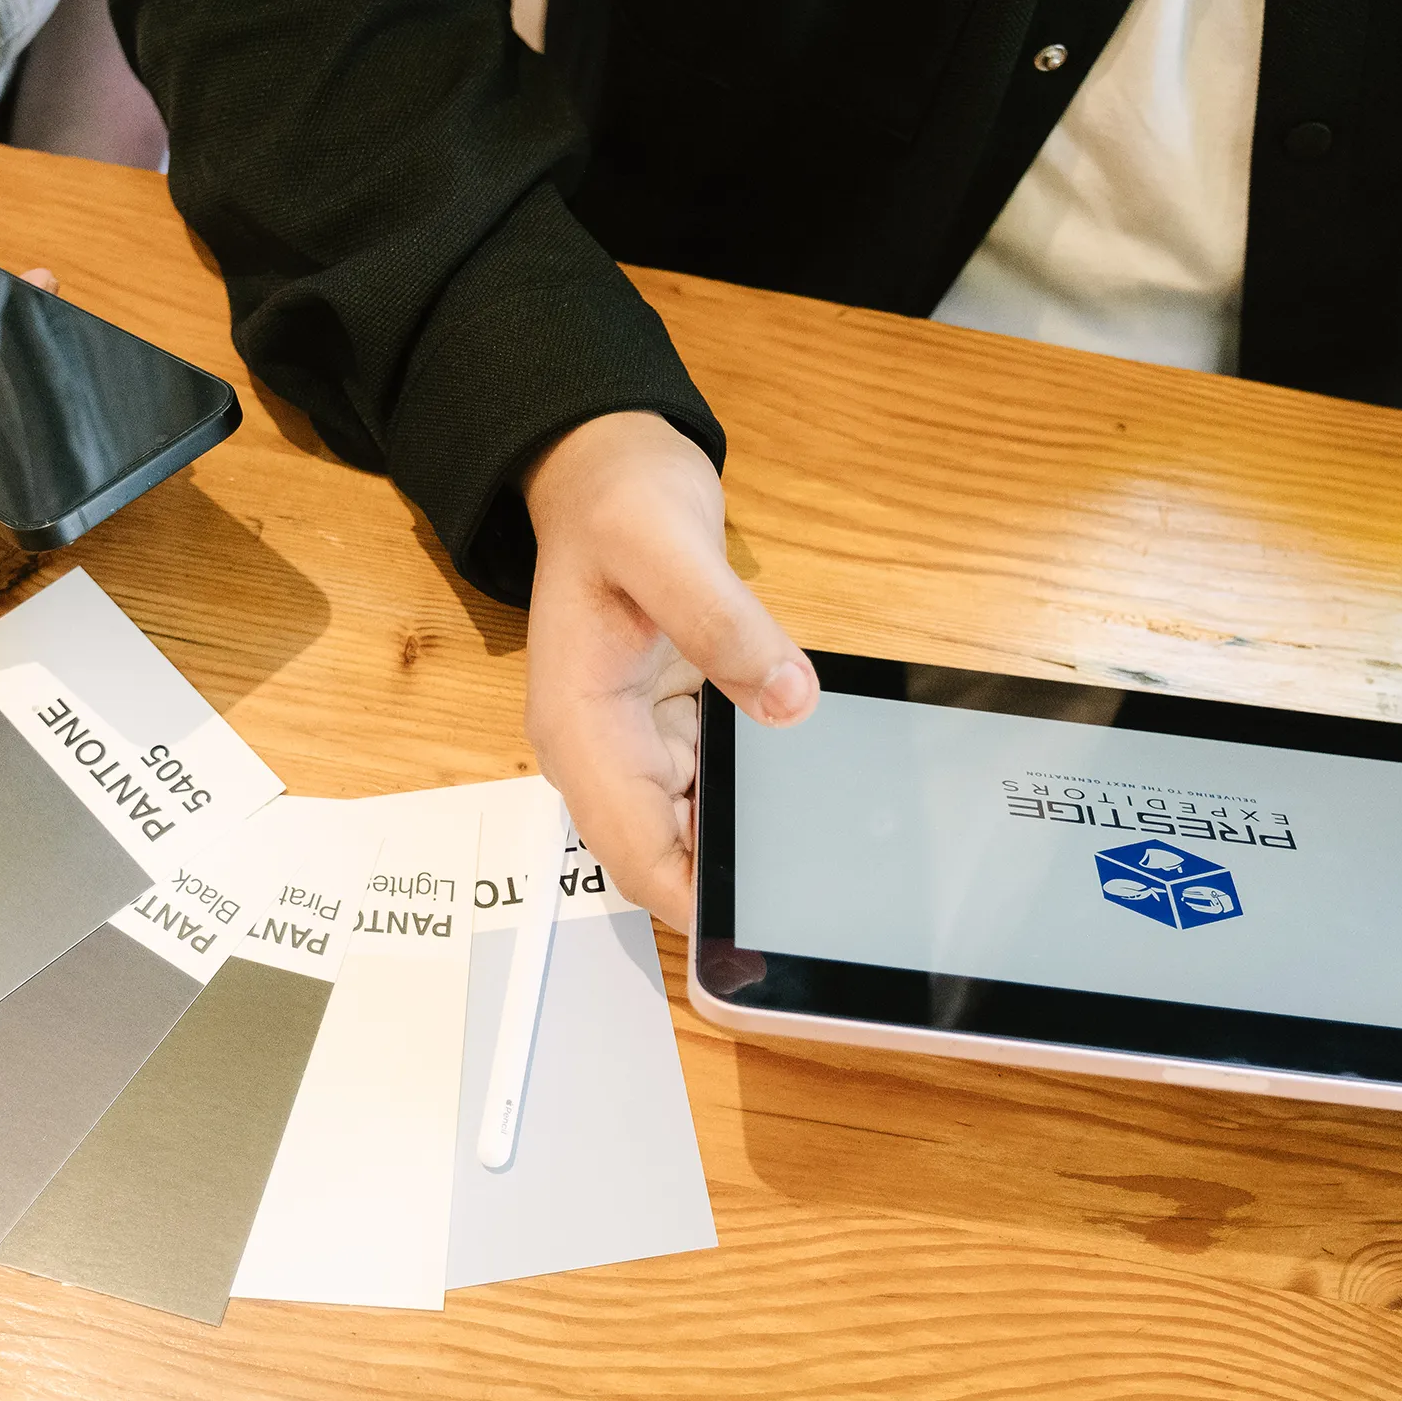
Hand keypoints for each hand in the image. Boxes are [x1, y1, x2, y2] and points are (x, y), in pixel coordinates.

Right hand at [521, 410, 818, 928]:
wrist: (605, 470)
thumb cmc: (617, 503)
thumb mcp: (668, 546)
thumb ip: (725, 624)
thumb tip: (789, 699)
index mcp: (579, 726)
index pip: (631, 850)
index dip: (690, 902)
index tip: (755, 930)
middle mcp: (599, 748)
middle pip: (664, 852)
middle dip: (730, 880)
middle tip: (816, 892)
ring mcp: (633, 740)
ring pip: (693, 825)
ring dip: (748, 836)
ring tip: (823, 843)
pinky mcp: (667, 723)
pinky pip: (713, 782)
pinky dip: (754, 791)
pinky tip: (806, 786)